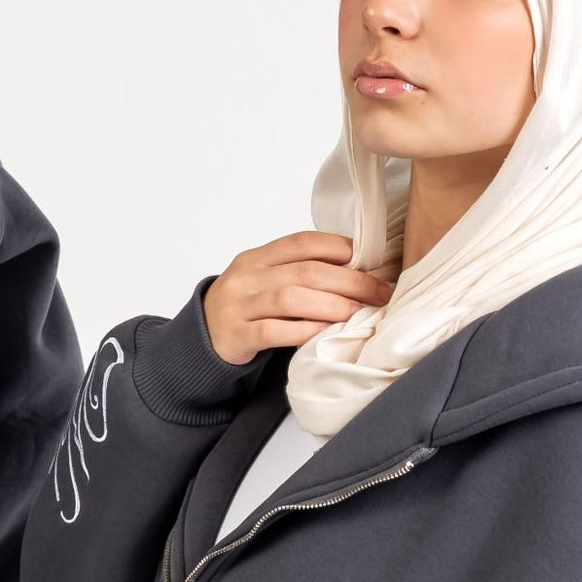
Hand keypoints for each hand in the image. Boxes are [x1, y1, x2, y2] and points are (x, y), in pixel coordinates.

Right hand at [202, 232, 393, 365]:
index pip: (304, 242)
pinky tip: (323, 333)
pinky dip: (302, 330)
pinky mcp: (236, 335)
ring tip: (357, 313)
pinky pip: (273, 330)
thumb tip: (355, 269)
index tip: (373, 261)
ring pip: (291, 298)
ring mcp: (239, 305)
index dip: (341, 248)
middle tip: (379, 292)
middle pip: (306, 271)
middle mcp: (248, 276)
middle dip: (350, 281)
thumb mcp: (265, 280)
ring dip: (331, 305)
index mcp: (258, 257)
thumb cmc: (244, 309)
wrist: (201, 338)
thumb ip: (298, 272)